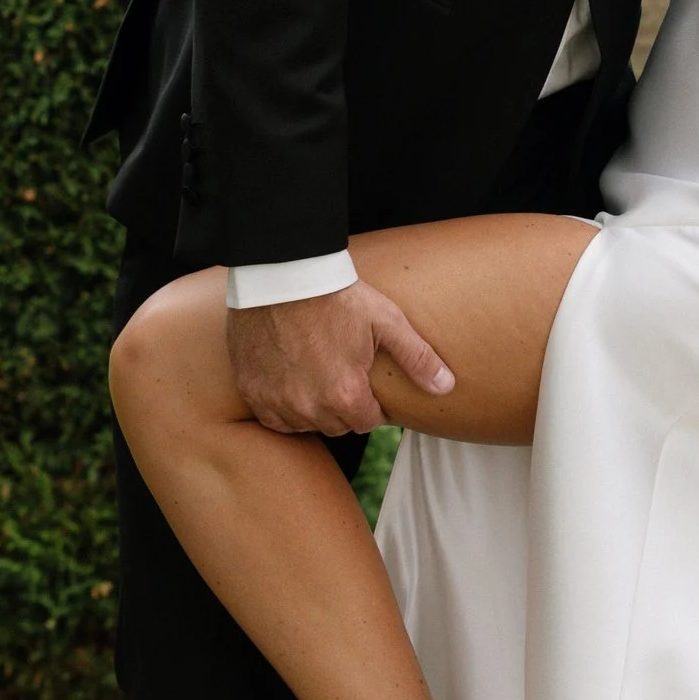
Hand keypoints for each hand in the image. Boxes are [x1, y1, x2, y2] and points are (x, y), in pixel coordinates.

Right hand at [227, 276, 454, 437]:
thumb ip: (417, 358)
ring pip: (304, 423)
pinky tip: (291, 380)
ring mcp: (276, 401)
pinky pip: (272, 417)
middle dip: (345, 406)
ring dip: (314, 408)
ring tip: (318, 376)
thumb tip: (447, 386)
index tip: (367, 383)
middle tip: (344, 375)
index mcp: (345, 395)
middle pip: (336, 425)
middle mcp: (309, 407)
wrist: (283, 274)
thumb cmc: (337, 296)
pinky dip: (282, 406)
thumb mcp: (386, 321)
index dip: (372, 405)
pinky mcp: (251, 391)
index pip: (367, 422)